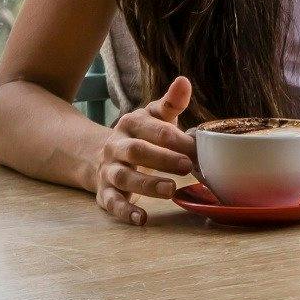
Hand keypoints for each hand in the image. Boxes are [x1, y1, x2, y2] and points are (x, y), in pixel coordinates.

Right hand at [93, 77, 197, 225]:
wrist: (102, 155)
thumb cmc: (141, 135)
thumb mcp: (154, 117)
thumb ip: (170, 103)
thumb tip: (184, 81)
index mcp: (131, 124)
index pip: (154, 129)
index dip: (176, 139)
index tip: (197, 149)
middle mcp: (117, 146)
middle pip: (137, 151)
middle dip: (162, 159)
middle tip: (187, 167)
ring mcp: (109, 170)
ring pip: (124, 177)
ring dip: (147, 185)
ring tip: (171, 191)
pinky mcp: (105, 193)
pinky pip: (112, 203)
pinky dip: (126, 211)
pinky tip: (142, 218)